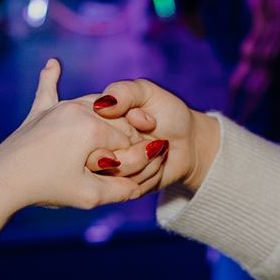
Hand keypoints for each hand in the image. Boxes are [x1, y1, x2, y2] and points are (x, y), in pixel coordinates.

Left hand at [0, 60, 152, 212]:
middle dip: (120, 142)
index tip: (121, 177)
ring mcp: (57, 107)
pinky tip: (52, 64)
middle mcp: (77, 109)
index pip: (126, 141)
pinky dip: (50, 77)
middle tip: (112, 167)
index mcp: (91, 128)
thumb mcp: (89, 197)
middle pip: (114, 122)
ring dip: (105, 120)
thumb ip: (120, 191)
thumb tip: (139, 185)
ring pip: (93, 106)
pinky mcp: (39, 112)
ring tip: (105, 145)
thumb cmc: (46, 188)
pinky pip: (47, 89)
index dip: (129, 162)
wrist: (0, 180)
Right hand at [85, 76, 218, 194]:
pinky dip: (150, 174)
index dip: (123, 127)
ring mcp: (108, 170)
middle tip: (154, 141)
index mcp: (95, 120)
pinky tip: (158, 163)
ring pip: (115, 174)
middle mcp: (96, 146)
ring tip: (158, 149)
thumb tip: (101, 105)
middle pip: (98, 157)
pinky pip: (128, 187)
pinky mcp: (122, 188)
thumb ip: (123, 91)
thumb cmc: (167, 113)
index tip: (148, 121)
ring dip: (146, 162)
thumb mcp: (146, 92)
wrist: (189, 142)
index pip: (90, 130)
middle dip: (134, 148)